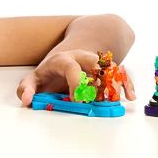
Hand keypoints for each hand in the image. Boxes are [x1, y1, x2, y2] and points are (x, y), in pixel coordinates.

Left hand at [17, 49, 136, 105]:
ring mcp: (95, 62)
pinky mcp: (104, 68)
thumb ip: (27, 89)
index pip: (72, 67)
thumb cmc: (49, 75)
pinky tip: (130, 96)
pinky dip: (126, 83)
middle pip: (94, 63)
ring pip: (109, 67)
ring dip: (116, 82)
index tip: (77, 100)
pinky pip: (118, 73)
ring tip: (120, 99)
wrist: (64, 60)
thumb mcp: (33, 80)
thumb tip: (28, 99)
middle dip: (99, 80)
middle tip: (100, 99)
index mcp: (63, 59)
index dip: (75, 83)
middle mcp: (82, 57)